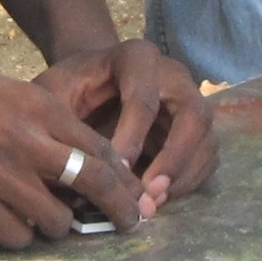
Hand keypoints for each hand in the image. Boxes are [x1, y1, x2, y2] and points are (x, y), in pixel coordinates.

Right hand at [0, 46, 142, 245]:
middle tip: (129, 222)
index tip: (129, 189)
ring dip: (58, 226)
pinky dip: (19, 235)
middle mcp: (26, 140)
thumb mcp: (7, 90)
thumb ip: (43, 122)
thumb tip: (82, 158)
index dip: (121, 176)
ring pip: (56, 221)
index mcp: (39, 107)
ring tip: (49, 221)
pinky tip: (10, 224)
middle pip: (94, 184)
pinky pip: (16, 237)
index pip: (101, 149)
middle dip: (120, 208)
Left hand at [35, 37, 218, 223]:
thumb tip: (77, 174)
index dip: (131, 136)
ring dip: (184, 175)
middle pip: (193, 115)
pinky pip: (207, 157)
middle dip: (174, 158)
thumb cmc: (72, 86)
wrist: (90, 80)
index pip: (144, 96)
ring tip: (152, 203)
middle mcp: (174, 76)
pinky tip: (159, 200)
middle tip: (149, 193)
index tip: (113, 171)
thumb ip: (62, 122)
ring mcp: (191, 101)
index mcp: (137, 57)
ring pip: (207, 139)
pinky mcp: (196, 129)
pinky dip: (188, 182)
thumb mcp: (54, 93)